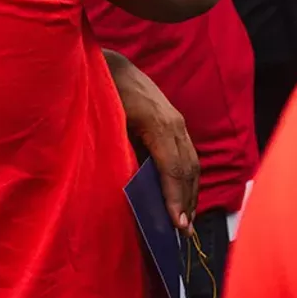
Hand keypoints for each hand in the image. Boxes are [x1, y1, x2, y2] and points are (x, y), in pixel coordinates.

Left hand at [105, 51, 198, 233]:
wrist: (112, 64)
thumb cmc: (104, 92)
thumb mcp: (107, 120)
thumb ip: (119, 149)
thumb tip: (129, 183)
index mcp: (158, 124)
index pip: (173, 168)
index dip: (174, 198)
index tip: (175, 224)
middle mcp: (175, 124)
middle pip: (187, 170)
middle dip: (186, 202)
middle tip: (182, 233)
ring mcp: (178, 122)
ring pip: (192, 163)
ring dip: (189, 193)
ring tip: (184, 220)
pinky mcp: (175, 123)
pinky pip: (187, 155)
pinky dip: (186, 178)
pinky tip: (182, 196)